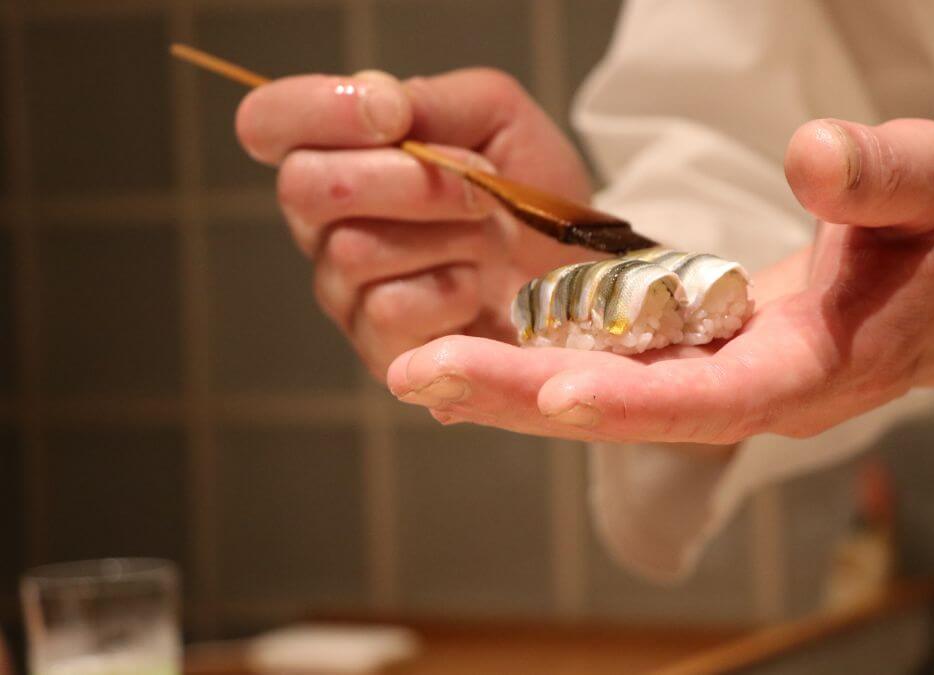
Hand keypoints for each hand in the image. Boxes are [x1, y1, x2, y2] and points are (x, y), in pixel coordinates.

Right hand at [236, 68, 596, 376]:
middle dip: (405, 177)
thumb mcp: (497, 117)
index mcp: (336, 155)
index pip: (269, 121)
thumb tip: (385, 109)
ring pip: (355, 251)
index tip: (396, 114)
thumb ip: (434, 101)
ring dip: (449, 234)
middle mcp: (324, 226)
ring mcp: (345, 294)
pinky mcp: (380, 352)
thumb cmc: (531, 186)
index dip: (318, 110)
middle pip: (304, 188)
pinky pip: (391, 312)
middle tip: (479, 182)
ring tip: (494, 235)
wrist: (585, 266)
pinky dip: (454, 292)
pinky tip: (480, 290)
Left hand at [385, 119, 933, 443]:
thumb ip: (878, 179)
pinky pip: (612, 372)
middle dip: (526, 397)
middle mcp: (752, 392)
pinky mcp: (698, 360)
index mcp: (812, 366)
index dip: (636, 399)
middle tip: (420, 372)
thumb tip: (810, 155)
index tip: (551, 389)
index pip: (717, 396)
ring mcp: (719, 381)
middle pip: (630, 411)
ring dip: (513, 387)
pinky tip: (473, 354)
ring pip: (607, 398)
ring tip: (417, 368)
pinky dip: (542, 367)